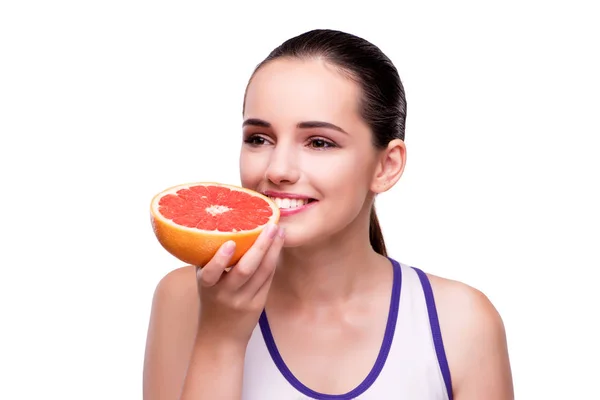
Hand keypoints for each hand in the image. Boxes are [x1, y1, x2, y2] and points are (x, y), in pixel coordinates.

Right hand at [194, 223, 283, 345]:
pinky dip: (273, 261)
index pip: (211, 273)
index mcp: (208, 286)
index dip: (220, 259)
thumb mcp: (205, 284)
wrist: (220, 337)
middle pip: (246, 269)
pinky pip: (268, 279)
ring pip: (262, 272)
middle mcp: (226, 294)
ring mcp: (244, 300)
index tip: (230, 243)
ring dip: (273, 250)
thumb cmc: (212, 302)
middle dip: (260, 246)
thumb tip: (221, 229)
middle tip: (270, 226)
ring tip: (279, 232)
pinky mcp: (258, 304)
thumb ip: (211, 262)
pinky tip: (278, 246)